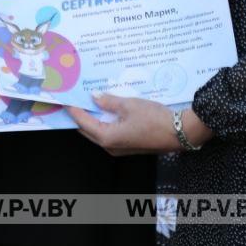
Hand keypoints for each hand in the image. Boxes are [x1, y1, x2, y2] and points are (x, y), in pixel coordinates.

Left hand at [68, 94, 210, 156]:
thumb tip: (94, 97)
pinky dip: (105, 121)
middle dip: (80, 115)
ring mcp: (119, 148)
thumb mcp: (130, 105)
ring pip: (99, 132)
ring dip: (93, 117)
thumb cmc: (155, 119)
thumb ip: (109, 101)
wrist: (180, 133)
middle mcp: (110, 146)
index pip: (82, 123)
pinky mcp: (128, 145)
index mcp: (107, 137)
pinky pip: (110, 133)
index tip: (65, 99)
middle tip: (75, 98)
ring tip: (90, 100)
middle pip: (87, 130)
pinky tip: (108, 109)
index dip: (73, 110)